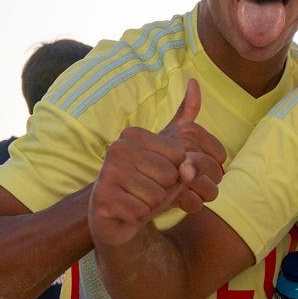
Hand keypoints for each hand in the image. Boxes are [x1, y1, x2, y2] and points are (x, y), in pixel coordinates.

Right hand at [88, 79, 225, 247]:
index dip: (178, 174)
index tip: (159, 175)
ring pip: (158, 196)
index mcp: (134, 135)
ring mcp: (107, 172)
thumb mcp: (170, 152)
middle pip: (171, 176)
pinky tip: (128, 212)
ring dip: (153, 205)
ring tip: (139, 201)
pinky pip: (141, 212)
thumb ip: (186, 120)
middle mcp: (117, 148)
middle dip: (167, 191)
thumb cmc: (146, 184)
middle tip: (148, 191)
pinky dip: (139, 217)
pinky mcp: (102, 199)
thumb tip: (195, 81)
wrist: (115, 217)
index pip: (180, 156)